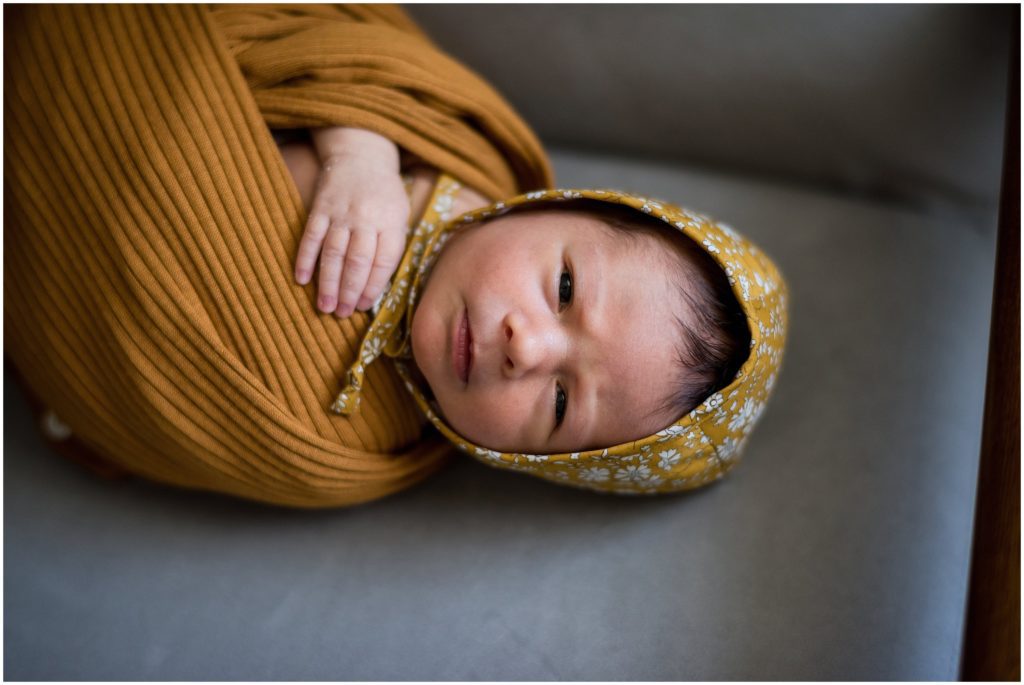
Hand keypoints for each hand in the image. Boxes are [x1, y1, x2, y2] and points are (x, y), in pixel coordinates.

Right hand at [295, 128, 409, 317]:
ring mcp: (341, 212)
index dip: (373, 287)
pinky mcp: (320, 206)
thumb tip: (376, 287)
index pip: (383, 261)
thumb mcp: (399, 216)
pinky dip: (305, 259)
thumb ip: (390, 246)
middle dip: (350, 291)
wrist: (362, 155)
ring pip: (333, 252)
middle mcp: (366, 217)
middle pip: (358, 260)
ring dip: (328, 283)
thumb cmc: (384, 195)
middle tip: (343, 314)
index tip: (365, 306)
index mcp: (391, 222)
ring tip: (325, 307)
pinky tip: (301, 279)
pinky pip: (311, 236)